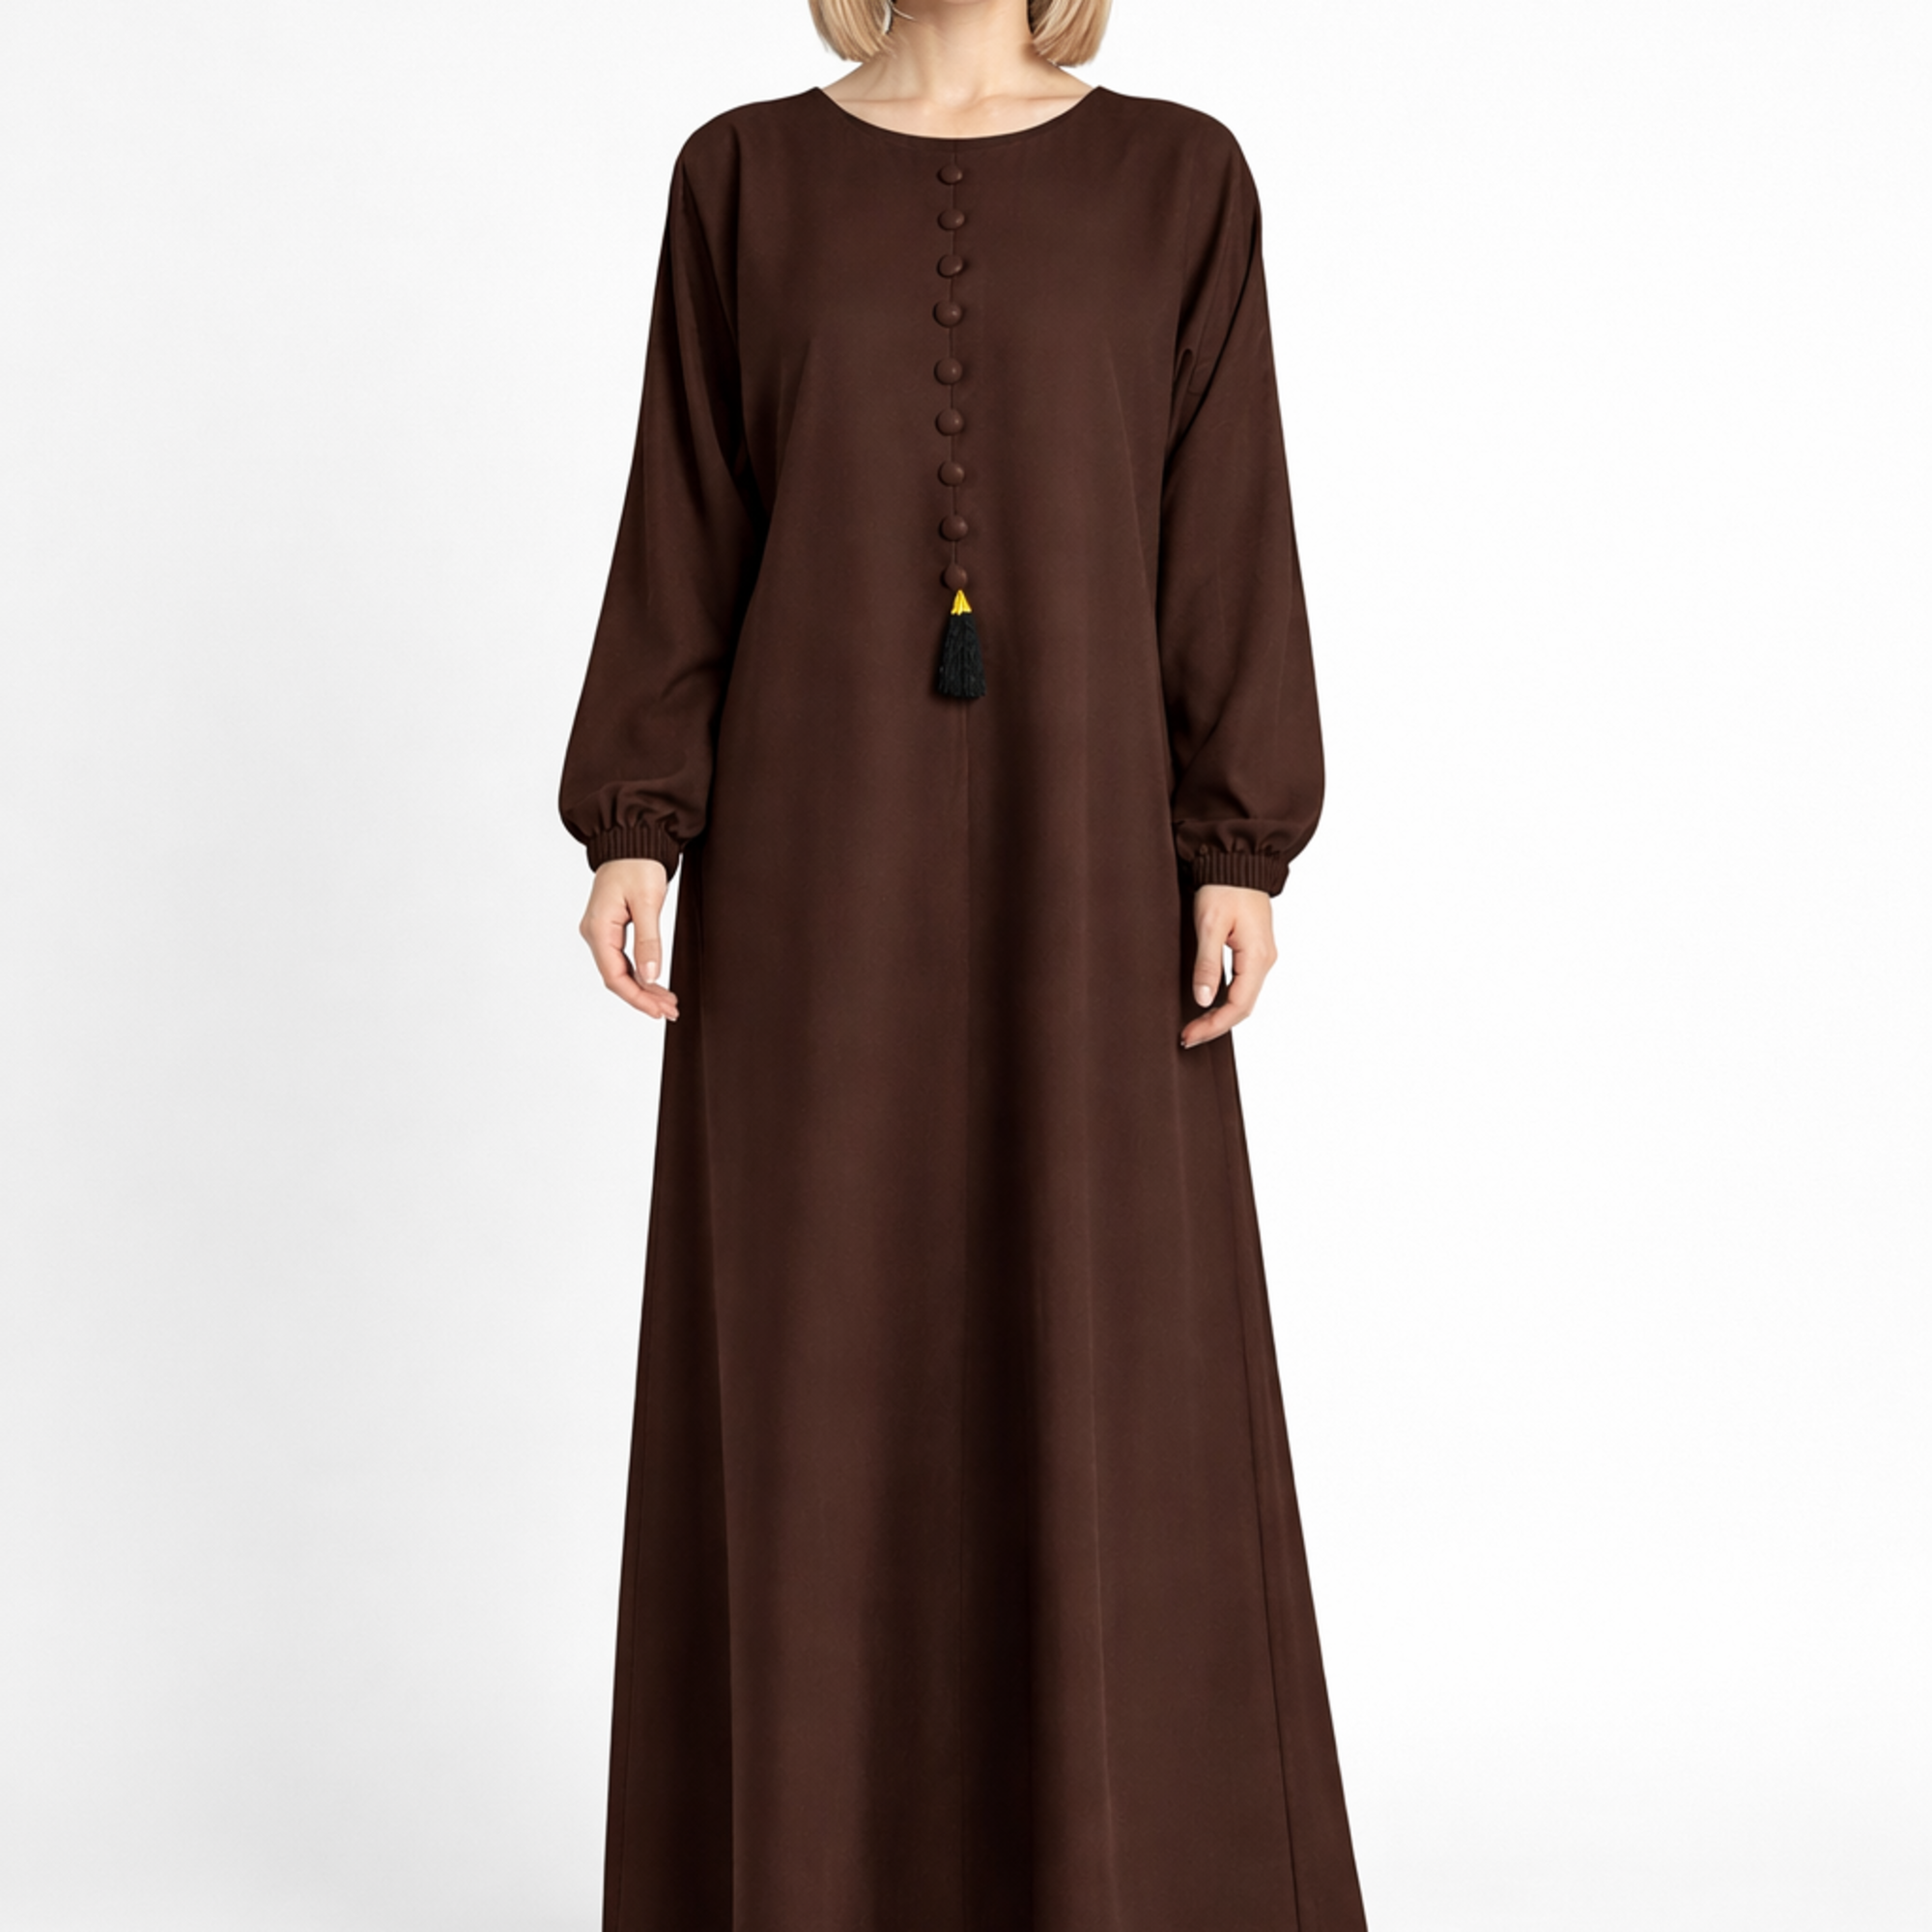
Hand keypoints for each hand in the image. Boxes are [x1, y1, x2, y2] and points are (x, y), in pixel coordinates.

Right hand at [579, 858, 678, 1019]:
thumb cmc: (638, 864)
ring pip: (620, 970)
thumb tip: (649, 976)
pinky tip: (655, 982)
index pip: (614, 975)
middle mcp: (595, 932)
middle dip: (643, 997)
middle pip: (616, 977)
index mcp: (599, 928)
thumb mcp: (647, 902)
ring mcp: (601, 931)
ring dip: (643, 987)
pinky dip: (639, 972)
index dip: (637, 997)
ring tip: (667, 1001)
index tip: (658, 1010)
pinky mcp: (610, 927)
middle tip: (670, 1010)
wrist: (632, 839)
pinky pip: (622, 958)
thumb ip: (648, 941)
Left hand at [1179, 885, 1276, 1048]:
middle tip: (1188, 1036)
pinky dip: (1226, 1000)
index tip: (1190, 1034)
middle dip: (1216, 1025)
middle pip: (1243, 1007)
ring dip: (1221, 1015)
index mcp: (1257, 957)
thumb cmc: (1224, 888)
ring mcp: (1262, 956)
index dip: (1214, 1025)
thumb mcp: (1210, 925)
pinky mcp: (1254, 950)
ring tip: (1196, 1026)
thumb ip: (1207, 964)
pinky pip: (1244, 984)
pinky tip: (1210, 1005)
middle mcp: (1264, 960)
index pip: (1238, 1006)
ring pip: (1244, 998)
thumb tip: (1203, 999)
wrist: (1237, 861)